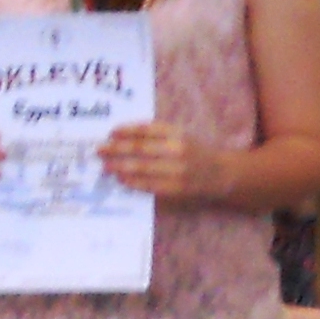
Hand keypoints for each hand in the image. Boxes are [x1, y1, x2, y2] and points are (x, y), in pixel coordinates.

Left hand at [99, 121, 225, 201]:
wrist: (221, 173)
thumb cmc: (195, 151)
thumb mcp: (181, 135)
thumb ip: (156, 134)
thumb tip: (120, 137)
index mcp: (177, 133)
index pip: (145, 130)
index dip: (125, 131)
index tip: (110, 133)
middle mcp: (177, 150)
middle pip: (139, 148)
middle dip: (115, 149)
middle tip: (98, 150)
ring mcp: (177, 171)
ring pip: (141, 168)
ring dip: (119, 166)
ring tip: (105, 165)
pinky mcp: (176, 188)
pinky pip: (148, 185)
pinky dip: (131, 181)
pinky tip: (120, 178)